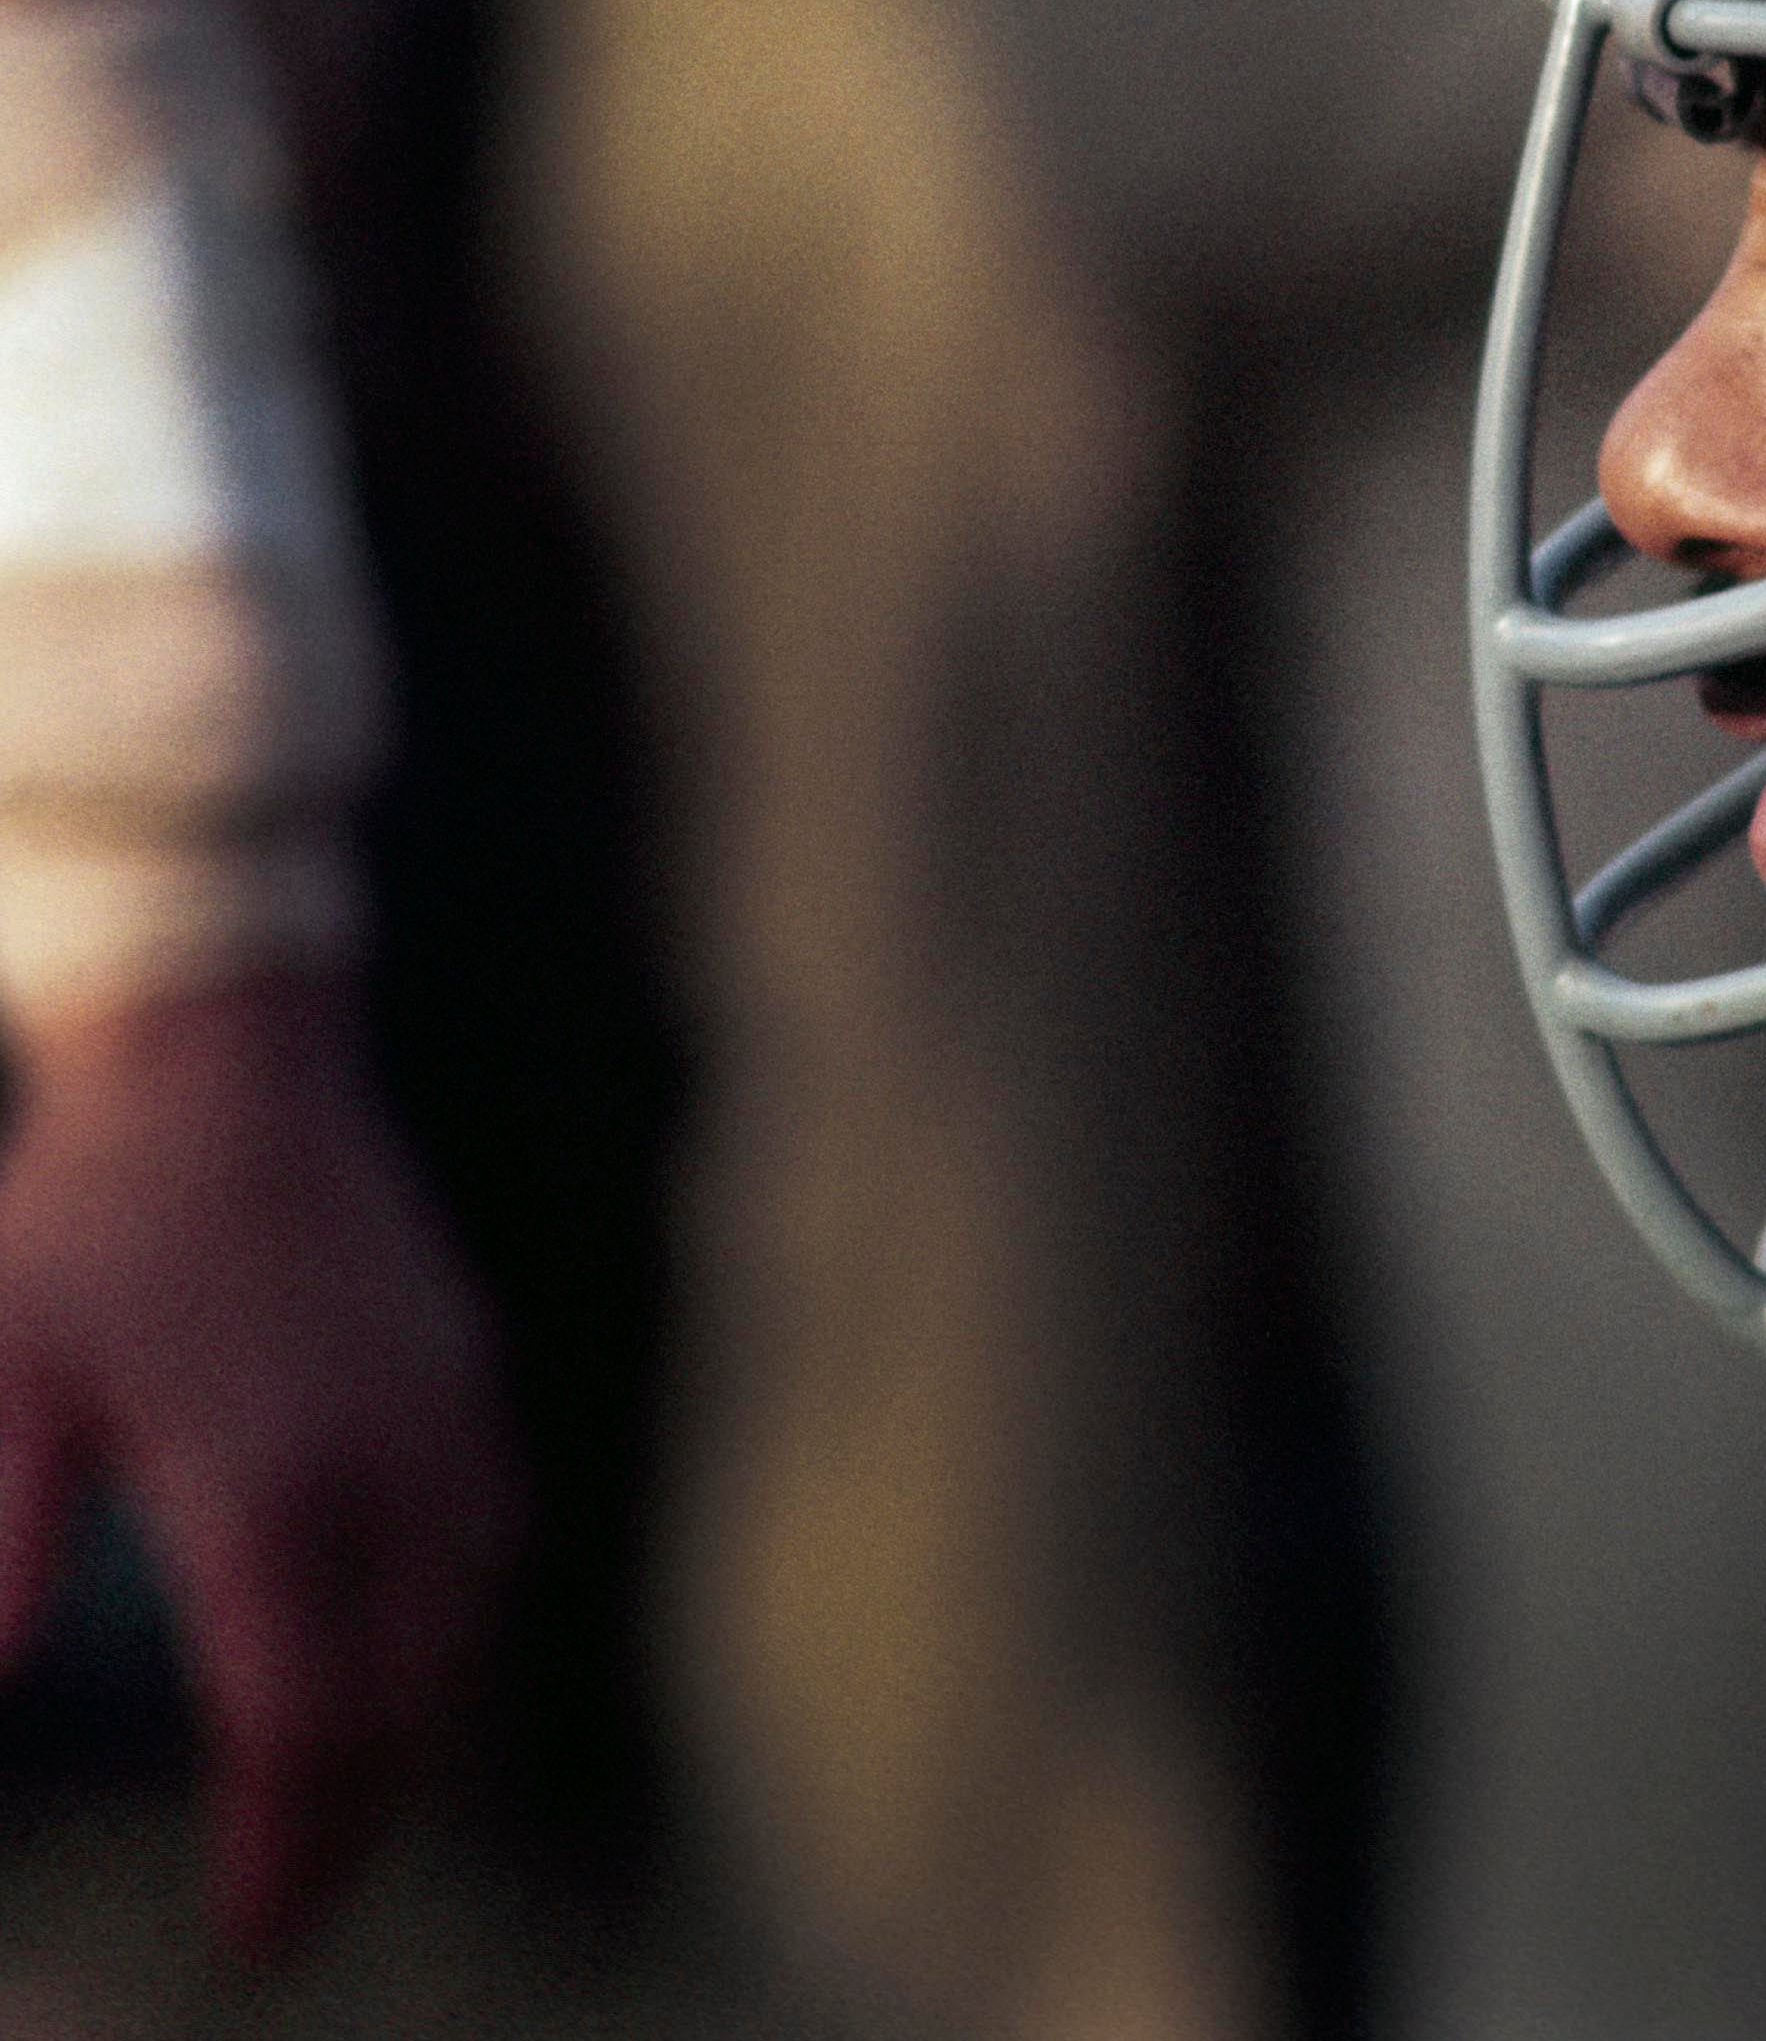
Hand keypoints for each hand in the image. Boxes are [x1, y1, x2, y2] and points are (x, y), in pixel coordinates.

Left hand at [0, 973, 516, 1955]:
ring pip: (460, 1629)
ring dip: (408, 1731)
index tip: (255, 1933)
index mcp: (271, 1488)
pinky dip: (444, 1632)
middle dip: (350, 1822)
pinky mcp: (468, 1380)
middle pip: (401, 1701)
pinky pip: (483, 1548)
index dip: (285, 1844)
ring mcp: (446, 1422)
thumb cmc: (91, 1224)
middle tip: (288, 1906)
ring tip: (342, 1802)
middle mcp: (386, 1470)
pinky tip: (396, 1651)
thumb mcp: (6, 1388)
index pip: (304, 1719)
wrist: (227, 1066)